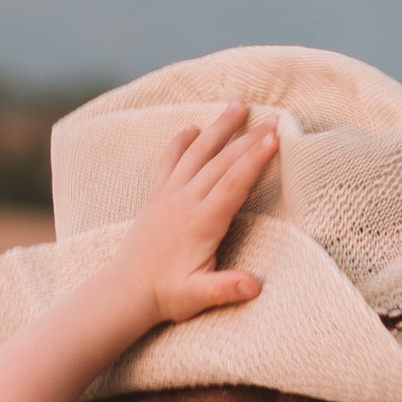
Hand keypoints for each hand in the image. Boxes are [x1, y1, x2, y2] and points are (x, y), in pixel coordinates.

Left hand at [115, 103, 279, 328]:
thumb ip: (226, 289)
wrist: (126, 291)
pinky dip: (181, 142)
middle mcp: (184, 202)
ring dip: (218, 128)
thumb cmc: (167, 295)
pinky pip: (168, 160)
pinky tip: (193, 128)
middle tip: (274, 119)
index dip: (255, 160)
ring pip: (197, 153)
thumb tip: (254, 287)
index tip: (275, 138)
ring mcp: (168, 195)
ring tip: (238, 105)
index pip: (233, 183)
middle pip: (221, 162)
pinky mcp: (156, 196)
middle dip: (249, 138)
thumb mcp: (198, 296)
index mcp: (201, 223)